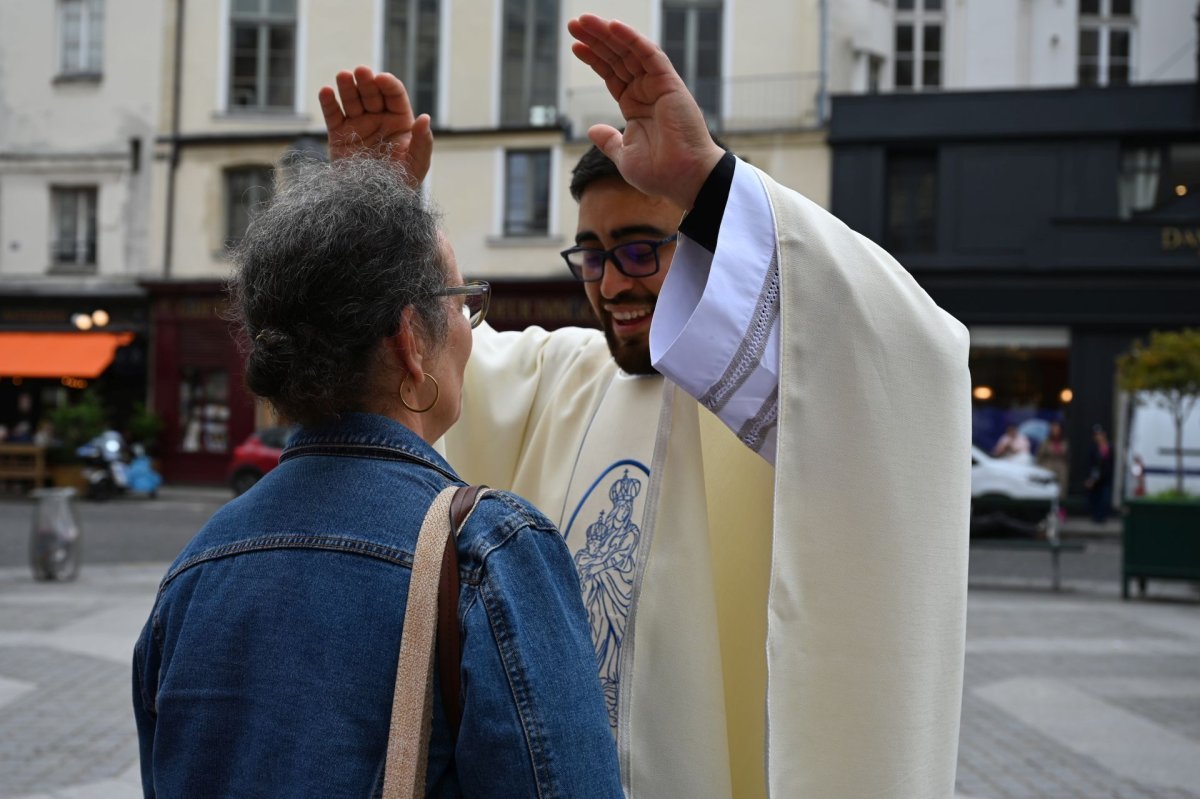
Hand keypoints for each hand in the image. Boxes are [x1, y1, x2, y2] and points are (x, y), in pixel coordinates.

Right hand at [318, 66, 432, 187]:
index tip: (381, 80)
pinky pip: (332, 115)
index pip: (394, 95)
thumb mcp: (417, 163)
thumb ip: (422, 141)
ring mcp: (357, 125)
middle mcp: (378, 118)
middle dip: (367, 82)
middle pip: (372, 93)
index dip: (388, 85)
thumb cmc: (401, 182)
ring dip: (347, 86)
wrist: (376, 202)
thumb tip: (425, 118)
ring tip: (344, 76)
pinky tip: (326, 92)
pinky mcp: (339, 135)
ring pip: (352, 99)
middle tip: (361, 72)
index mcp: (400, 121)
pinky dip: (328, 103)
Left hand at [567, 14, 724, 209]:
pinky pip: (649, 55)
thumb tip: (592, 130)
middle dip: (596, 40)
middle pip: (617, 58)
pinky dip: (632, 40)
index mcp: (635, 107)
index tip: (575, 46)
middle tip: (574, 24)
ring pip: (630, 52)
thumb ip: (609, 141)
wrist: (684, 180)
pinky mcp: (670, 84)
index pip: (612, 75)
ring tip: (584, 20)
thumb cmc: (660, 174)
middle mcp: (647, 93)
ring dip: (607, 34)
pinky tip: (613, 27)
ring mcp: (658, 86)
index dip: (594, 59)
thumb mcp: (625, 157)